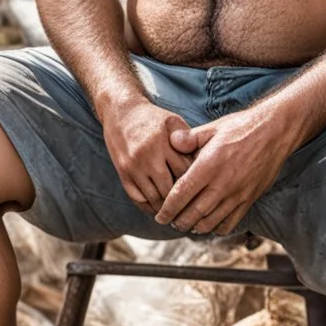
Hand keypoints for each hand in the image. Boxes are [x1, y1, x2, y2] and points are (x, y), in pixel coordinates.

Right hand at [102, 100, 193, 215]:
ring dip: (166, 208)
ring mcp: (133, 167)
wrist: (121, 111)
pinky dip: (149, 207)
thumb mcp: (172, 121)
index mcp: (162, 143)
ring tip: (178, 213)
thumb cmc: (152, 118)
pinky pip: (137, 198)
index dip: (195, 183)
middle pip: (169, 189)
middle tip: (193, 209)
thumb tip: (204, 161)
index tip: (203, 191)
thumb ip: (188, 139)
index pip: (184, 172)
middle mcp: (146, 157)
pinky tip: (159, 209)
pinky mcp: (122, 173)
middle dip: (182, 201)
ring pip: (153, 197)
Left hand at [154, 107, 290, 235]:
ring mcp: (236, 195)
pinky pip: (230, 223)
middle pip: (192, 214)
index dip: (167, 210)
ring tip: (187, 224)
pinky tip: (210, 224)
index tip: (160, 216)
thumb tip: (171, 142)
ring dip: (195, 227)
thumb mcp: (212, 128)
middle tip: (170, 221)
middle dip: (178, 221)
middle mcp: (221, 185)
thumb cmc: (241, 127)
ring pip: (209, 223)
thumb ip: (189, 138)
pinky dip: (217, 228)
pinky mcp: (249, 199)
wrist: (274, 132)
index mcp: (208, 166)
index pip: (180, 195)